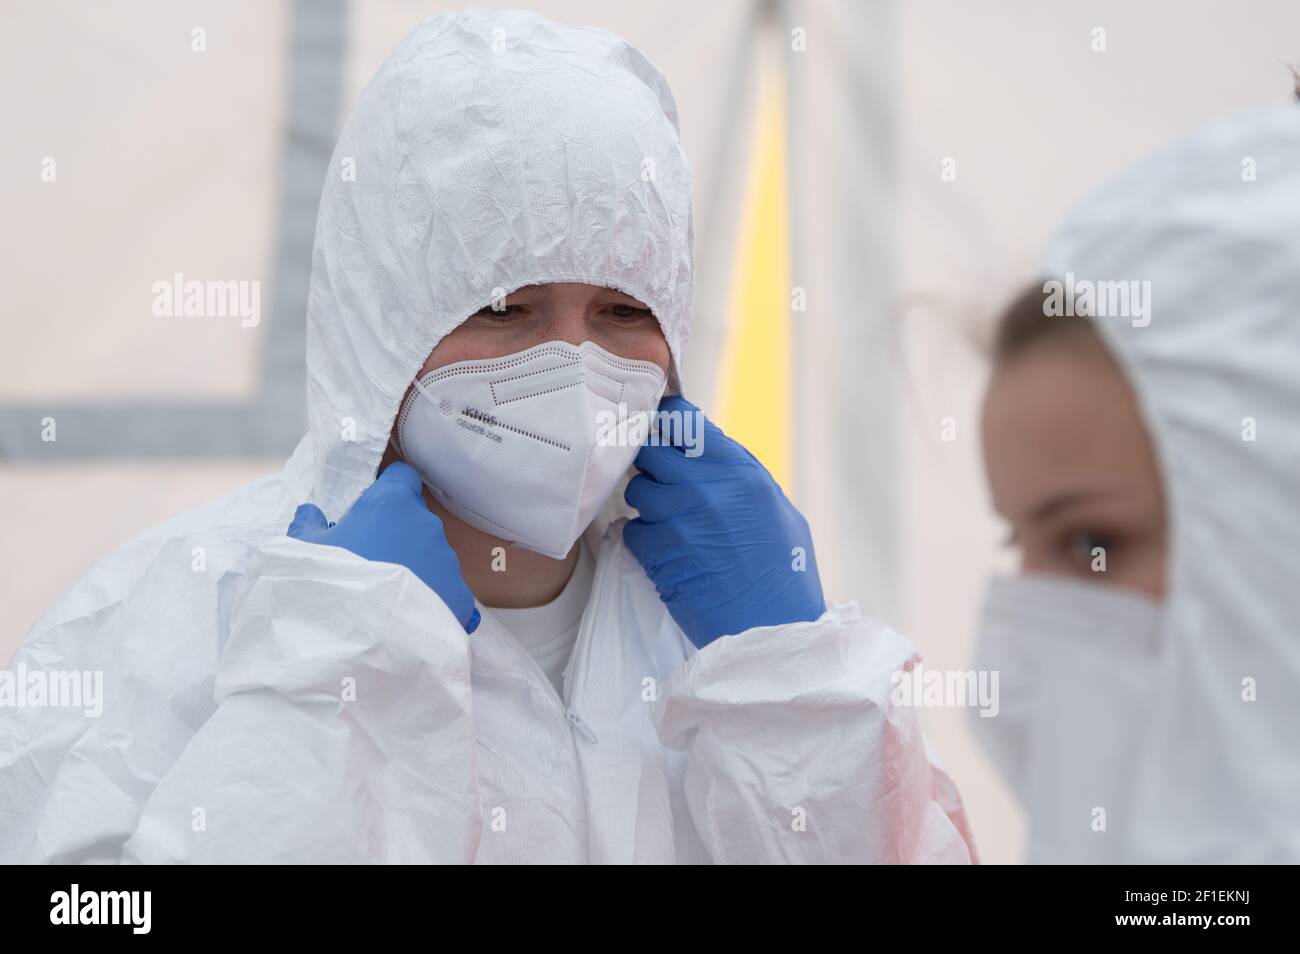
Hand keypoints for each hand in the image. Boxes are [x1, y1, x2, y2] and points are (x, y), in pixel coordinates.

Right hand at [287, 462, 480, 633]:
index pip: (402, 478)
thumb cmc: (328, 585)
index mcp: (393, 504)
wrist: (358, 642)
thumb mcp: (303, 550)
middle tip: (372, 561)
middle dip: (398, 534)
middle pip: (417, 519)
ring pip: (434, 556)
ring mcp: (448, 562)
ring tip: (389, 598)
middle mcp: (428, 526)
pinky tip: (415, 619)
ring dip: (417, 568)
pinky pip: (451, 593)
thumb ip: (308, 526)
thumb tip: (309, 514)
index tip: (373, 508)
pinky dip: (437, 602)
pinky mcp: (462, 598)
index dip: (388, 489)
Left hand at [623, 396, 824, 647]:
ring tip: (671, 523)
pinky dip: (644, 540)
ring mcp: (678, 520)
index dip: (666, 423)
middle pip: (651, 451)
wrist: (770, 631)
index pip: (683, 421)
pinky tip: (668, 552)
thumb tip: (704, 455)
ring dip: (647, 503)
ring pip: (637, 490)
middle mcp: (706, 488)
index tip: (663, 431)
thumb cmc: (784, 573)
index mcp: (740, 471)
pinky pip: (633, 531)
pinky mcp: (658, 553)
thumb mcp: (778, 511)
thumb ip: (739, 478)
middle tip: (663, 481)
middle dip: (653, 463)